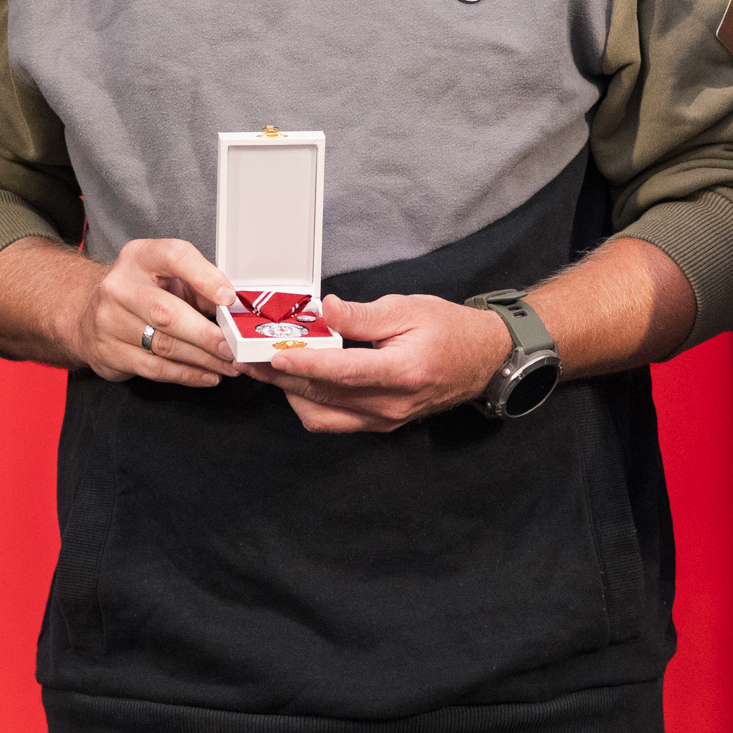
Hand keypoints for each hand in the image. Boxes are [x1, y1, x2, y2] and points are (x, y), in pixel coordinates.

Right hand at [0, 235, 240, 387]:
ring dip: (203, 359)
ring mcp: (109, 321)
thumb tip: (234, 309)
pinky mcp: (109, 352)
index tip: (229, 298)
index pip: (174, 257)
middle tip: (235, 349)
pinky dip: (186, 374)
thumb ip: (198, 285)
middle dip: (207, 335)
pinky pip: (154, 368)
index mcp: (139, 257)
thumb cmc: (141, 292)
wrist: (89, 313)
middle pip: (168, 313)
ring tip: (230, 366)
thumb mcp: (166, 276)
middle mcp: (119, 286)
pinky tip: (208, 375)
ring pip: (163, 346)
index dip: (205, 277)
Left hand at [252, 293, 511, 432]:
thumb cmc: (448, 329)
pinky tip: (297, 381)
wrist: (482, 360)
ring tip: (268, 369)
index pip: (343, 372)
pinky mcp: (381, 423)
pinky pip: (335, 420)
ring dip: (292, 394)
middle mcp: (391, 404)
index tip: (273, 355)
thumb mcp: (409, 309)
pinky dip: (311, 402)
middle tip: (249, 359)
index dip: (304, 364)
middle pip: (324, 396)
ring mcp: (385, 419)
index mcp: (402, 372)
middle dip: (282, 379)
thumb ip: (363, 315)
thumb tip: (324, 310)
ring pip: (323, 416)